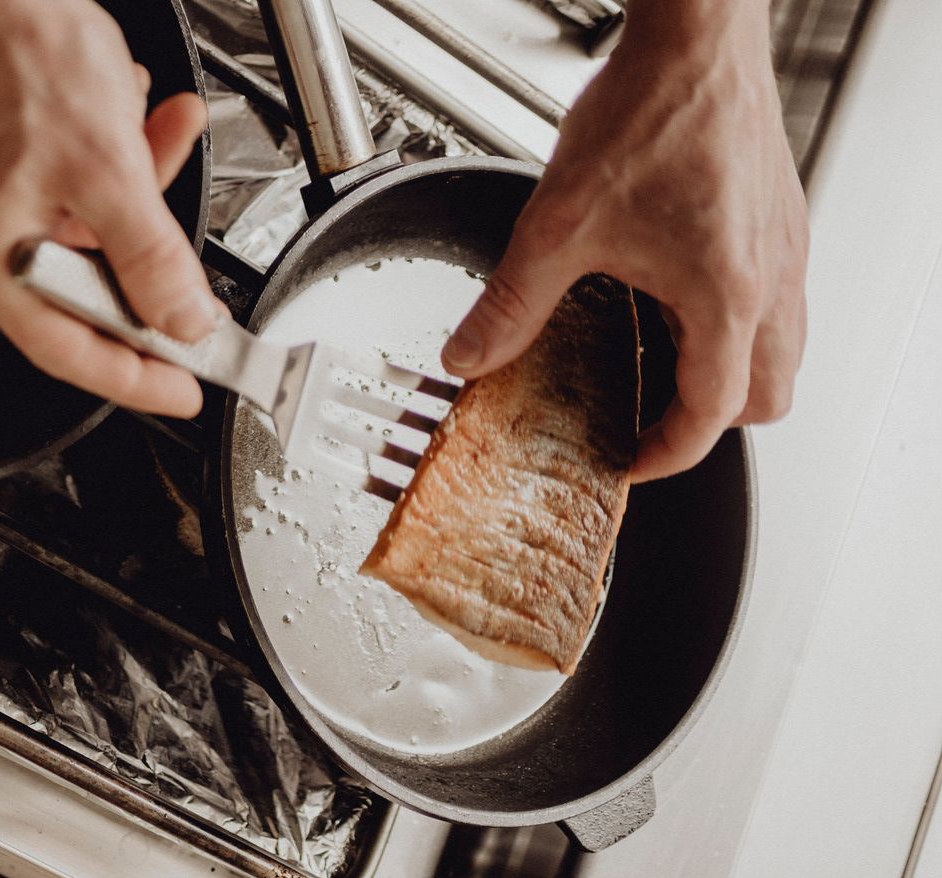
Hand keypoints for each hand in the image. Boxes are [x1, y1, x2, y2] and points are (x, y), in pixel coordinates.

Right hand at [0, 0, 218, 416]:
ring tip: (165, 132)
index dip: (133, 377)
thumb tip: (182, 321)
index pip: (68, 350)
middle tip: (196, 253)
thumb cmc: (13, 52)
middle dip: (147, 251)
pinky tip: (131, 111)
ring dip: (139, 184)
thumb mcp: (107, 169)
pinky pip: (68, 183)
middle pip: (82, 286)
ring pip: (85, 225)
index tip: (181, 388)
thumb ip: (150, 258)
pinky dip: (112, 154)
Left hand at [440, 0, 807, 480]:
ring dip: (731, 373)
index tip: (628, 459)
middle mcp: (770, 277)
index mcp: (724, 296)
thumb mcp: (556, 226)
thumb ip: (510, 304)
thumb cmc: (651, 112)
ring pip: (783, 348)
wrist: (696, 39)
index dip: (666, 453)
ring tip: (666, 369)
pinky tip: (680, 296)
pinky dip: (740, 321)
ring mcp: (784, 246)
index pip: (711, 414)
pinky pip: (777, 297)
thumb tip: (469, 356)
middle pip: (768, 395)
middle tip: (651, 423)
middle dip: (711, 423)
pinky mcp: (778, 216)